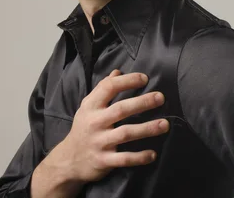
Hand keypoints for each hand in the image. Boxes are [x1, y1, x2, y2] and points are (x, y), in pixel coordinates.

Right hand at [54, 69, 168, 182]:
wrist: (69, 159)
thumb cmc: (83, 128)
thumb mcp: (87, 107)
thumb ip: (102, 90)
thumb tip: (118, 72)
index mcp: (91, 106)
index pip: (108, 88)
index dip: (127, 81)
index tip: (144, 78)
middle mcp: (95, 122)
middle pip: (120, 110)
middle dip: (142, 103)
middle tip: (160, 97)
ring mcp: (99, 142)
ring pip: (125, 133)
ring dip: (146, 129)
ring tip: (164, 124)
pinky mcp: (103, 160)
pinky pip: (124, 159)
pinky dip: (139, 157)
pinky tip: (153, 154)